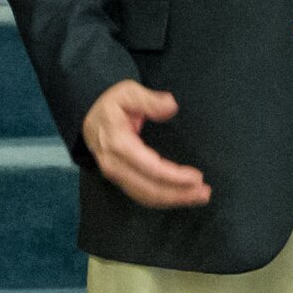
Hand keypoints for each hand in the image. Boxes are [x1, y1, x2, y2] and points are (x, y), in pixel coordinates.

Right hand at [82, 81, 211, 209]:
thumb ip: (149, 100)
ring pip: (145, 196)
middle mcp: (114, 165)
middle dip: (178, 194)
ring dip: (173, 200)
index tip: (197, 177)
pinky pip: (141, 195)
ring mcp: (115, 175)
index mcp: (118, 143)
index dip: (174, 176)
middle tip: (204, 193)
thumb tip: (171, 105)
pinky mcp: (119, 180)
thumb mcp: (128, 92)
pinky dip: (162, 199)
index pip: (150, 168)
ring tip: (198, 197)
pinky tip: (179, 197)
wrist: (87, 115)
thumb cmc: (111, 104)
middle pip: (149, 188)